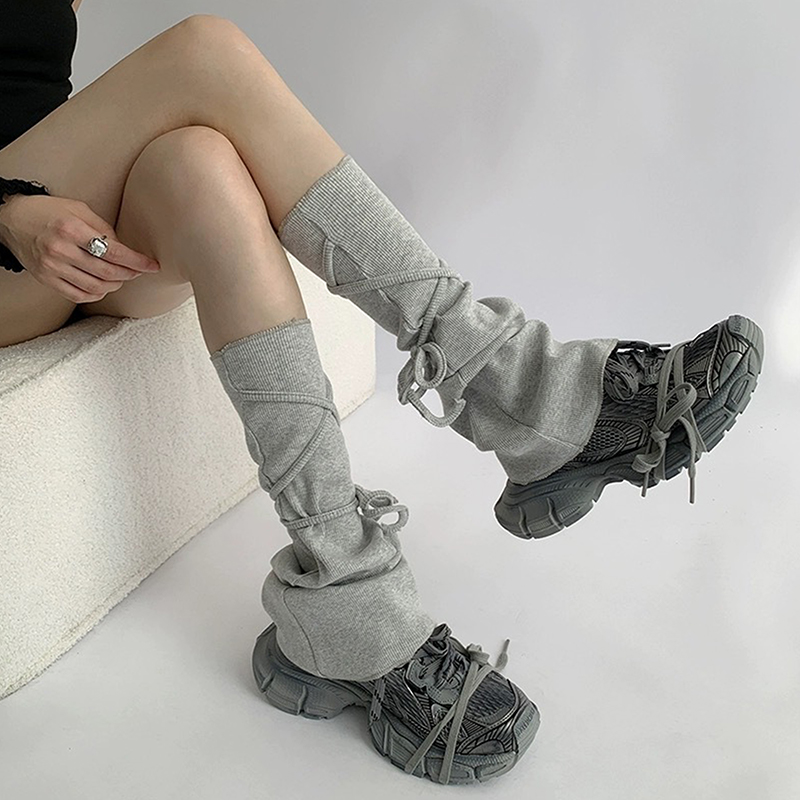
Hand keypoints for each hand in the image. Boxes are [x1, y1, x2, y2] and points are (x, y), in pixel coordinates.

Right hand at [0, 193, 160, 302]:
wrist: (11, 219)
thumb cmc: (48, 211)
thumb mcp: (79, 209)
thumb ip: (104, 229)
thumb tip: (125, 250)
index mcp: (71, 228)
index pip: (113, 251)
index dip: (137, 261)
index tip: (152, 265)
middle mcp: (60, 249)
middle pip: (107, 273)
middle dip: (129, 275)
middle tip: (138, 271)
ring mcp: (51, 267)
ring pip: (95, 287)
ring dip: (115, 286)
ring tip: (121, 278)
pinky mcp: (46, 279)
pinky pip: (78, 295)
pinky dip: (96, 294)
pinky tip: (103, 287)